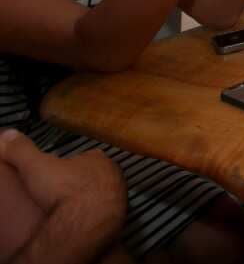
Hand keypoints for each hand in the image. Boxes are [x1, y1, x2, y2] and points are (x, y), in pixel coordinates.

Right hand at [0, 129, 125, 263]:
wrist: (86, 220)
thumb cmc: (66, 190)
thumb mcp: (36, 166)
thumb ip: (22, 150)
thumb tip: (9, 135)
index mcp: (97, 159)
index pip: (85, 157)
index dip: (70, 165)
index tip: (58, 173)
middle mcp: (113, 175)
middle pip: (95, 176)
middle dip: (80, 182)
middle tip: (61, 193)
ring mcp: (118, 196)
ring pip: (101, 194)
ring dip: (87, 200)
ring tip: (67, 208)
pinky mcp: (116, 216)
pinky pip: (104, 213)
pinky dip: (92, 215)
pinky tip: (79, 220)